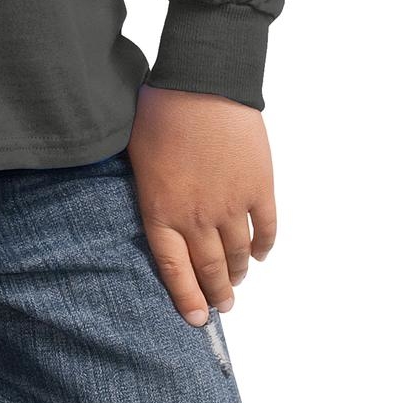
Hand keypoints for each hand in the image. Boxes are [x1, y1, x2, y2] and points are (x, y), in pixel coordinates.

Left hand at [127, 85, 276, 325]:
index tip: (194, 319)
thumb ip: (147, 189)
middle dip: (216, 293)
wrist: (202, 83)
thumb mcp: (135, 155)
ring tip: (236, 281)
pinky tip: (260, 254)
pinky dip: (264, 246)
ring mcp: (232, 205)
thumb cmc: (159, 110)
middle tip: (220, 307)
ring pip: (239, 254)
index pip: (174, 269)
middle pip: (210, 268)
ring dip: (238, 272)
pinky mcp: (259, 188)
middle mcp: (197, 217)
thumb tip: (151, 207)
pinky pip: (266, 229)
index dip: (186, 298)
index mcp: (161, 210)